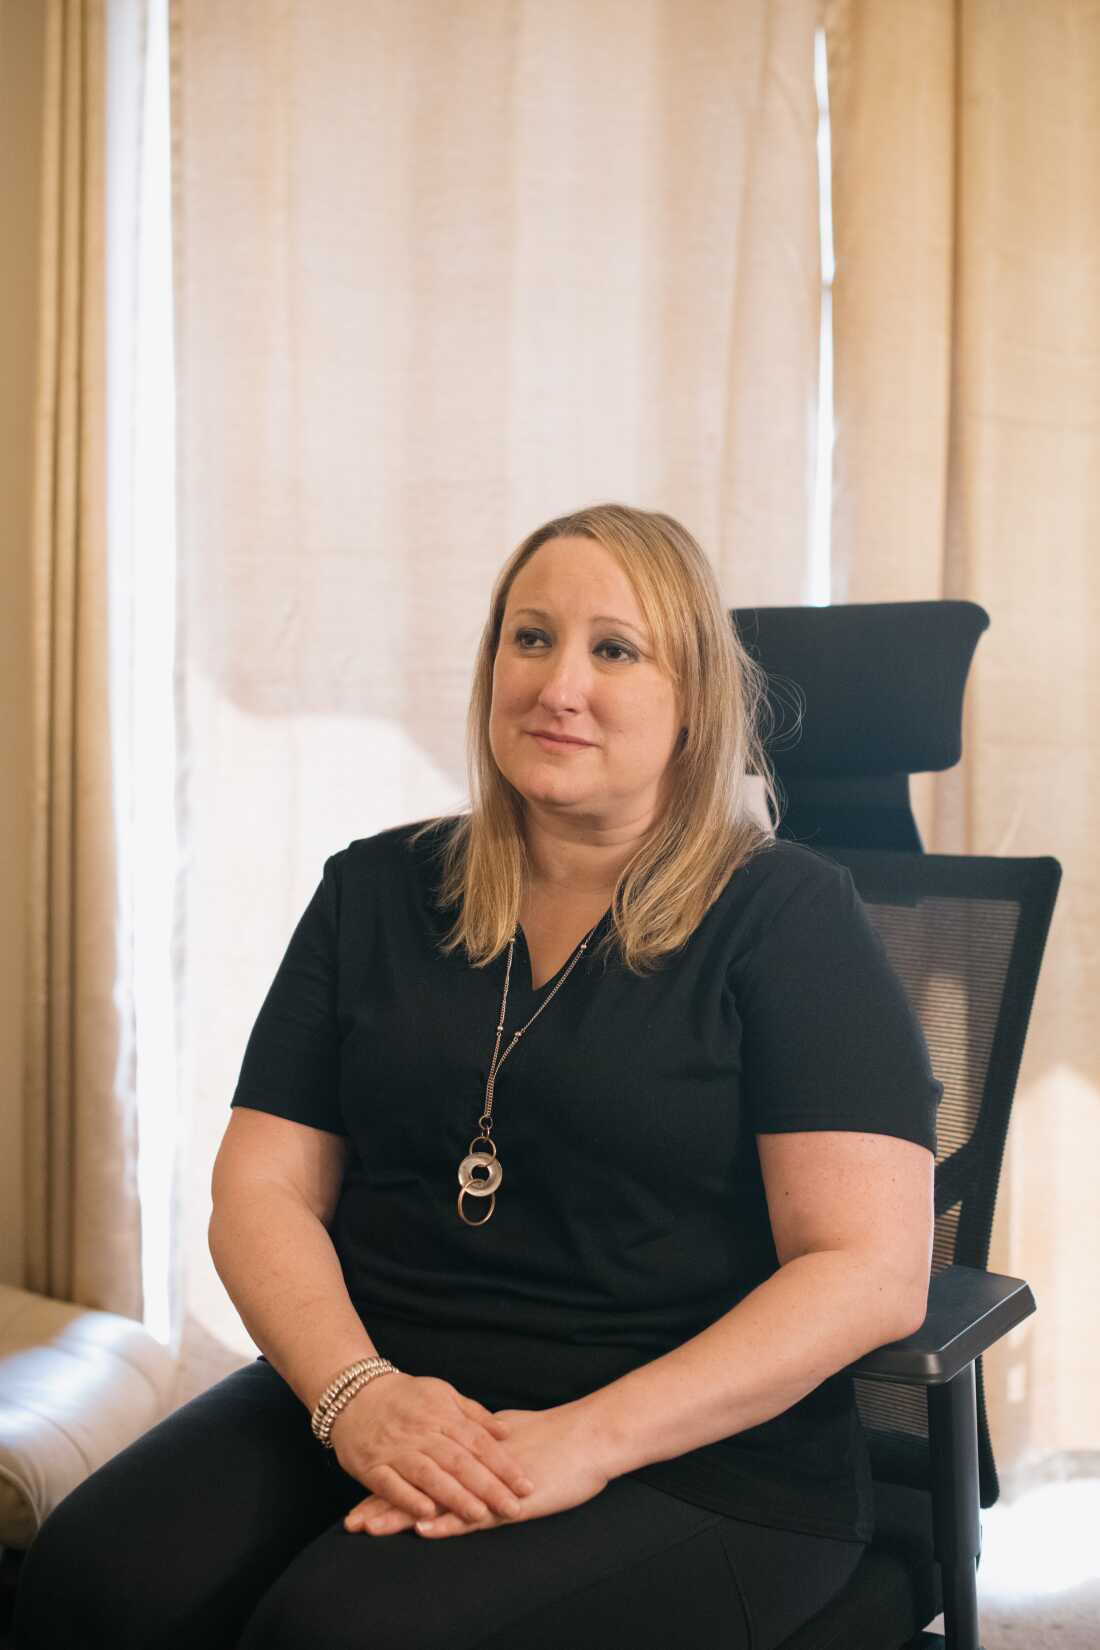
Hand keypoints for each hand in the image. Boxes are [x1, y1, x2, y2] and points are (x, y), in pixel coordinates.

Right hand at [329, 1372, 535, 1526]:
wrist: (353, 1393)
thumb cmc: (405, 1397)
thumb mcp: (443, 1394)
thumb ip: (474, 1415)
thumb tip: (507, 1432)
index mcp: (442, 1414)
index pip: (479, 1442)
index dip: (503, 1465)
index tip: (526, 1486)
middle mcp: (422, 1432)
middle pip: (460, 1461)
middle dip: (488, 1486)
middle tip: (513, 1508)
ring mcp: (396, 1449)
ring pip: (429, 1474)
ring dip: (455, 1496)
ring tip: (479, 1515)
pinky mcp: (371, 1465)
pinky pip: (391, 1484)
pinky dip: (408, 1499)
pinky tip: (427, 1514)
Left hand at [344, 1400, 609, 1538]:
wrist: (590, 1436)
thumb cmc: (557, 1439)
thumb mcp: (511, 1435)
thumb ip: (484, 1441)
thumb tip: (467, 1445)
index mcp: (470, 1450)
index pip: (422, 1467)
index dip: (391, 1482)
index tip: (360, 1496)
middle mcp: (471, 1465)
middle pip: (420, 1485)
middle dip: (384, 1504)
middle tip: (352, 1521)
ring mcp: (487, 1484)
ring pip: (437, 1501)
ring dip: (402, 1516)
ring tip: (370, 1529)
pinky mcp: (508, 1502)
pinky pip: (472, 1514)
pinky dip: (447, 1521)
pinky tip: (422, 1528)